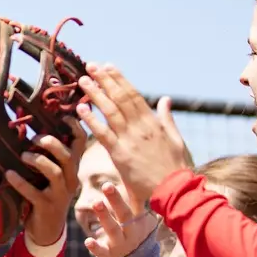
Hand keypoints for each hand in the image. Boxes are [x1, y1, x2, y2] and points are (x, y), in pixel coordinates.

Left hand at [9, 127, 86, 248]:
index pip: (80, 145)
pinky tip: (8, 174)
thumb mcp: (50, 175)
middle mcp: (70, 181)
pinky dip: (20, 182)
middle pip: (69, 157)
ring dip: (38, 160)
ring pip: (55, 173)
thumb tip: (28, 129)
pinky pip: (34, 193)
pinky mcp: (46, 208)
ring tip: (23, 155)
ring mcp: (59, 195)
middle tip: (36, 137)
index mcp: (72, 169)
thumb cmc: (46, 194)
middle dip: (53, 144)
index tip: (64, 115)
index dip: (75, 128)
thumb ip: (46, 156)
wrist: (47, 230)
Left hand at [76, 65, 192, 205]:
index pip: (133, 95)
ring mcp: (130, 140)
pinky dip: (91, 119)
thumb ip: (167, 119)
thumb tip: (165, 100)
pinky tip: (80, 108)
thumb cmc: (175, 167)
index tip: (108, 66)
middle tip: (91, 65)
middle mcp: (141, 127)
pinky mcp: (120, 154)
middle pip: (120, 98)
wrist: (174, 190)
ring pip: (110, 111)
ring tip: (83, 80)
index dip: (120, 79)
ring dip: (96, 94)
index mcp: (153, 122)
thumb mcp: (175, 139)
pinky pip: (103, 134)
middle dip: (105, 80)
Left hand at [81, 178, 158, 256]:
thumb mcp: (139, 218)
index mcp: (138, 220)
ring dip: (105, 216)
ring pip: (113, 230)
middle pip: (125, 214)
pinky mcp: (109, 255)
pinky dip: (95, 247)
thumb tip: (128, 173)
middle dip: (116, 200)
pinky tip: (87, 240)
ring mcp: (120, 243)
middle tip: (107, 185)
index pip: (134, 203)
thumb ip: (135, 200)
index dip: (128, 191)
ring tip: (96, 202)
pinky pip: (102, 252)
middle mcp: (131, 231)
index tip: (122, 176)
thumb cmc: (134, 233)